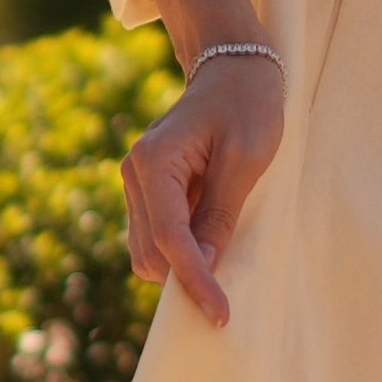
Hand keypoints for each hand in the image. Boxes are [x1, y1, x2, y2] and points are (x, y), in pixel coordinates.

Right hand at [119, 0, 286, 322]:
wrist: (234, 68)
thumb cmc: (246, 106)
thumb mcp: (245, 160)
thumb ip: (219, 214)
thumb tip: (202, 266)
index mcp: (155, 162)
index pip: (169, 238)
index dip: (194, 280)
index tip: (220, 314)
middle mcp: (135, 175)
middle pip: (150, 253)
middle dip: (184, 277)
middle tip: (228, 294)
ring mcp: (137, 184)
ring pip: (147, 252)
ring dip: (181, 266)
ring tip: (224, 255)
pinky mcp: (148, 192)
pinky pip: (156, 237)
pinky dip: (180, 251)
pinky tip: (211, 241)